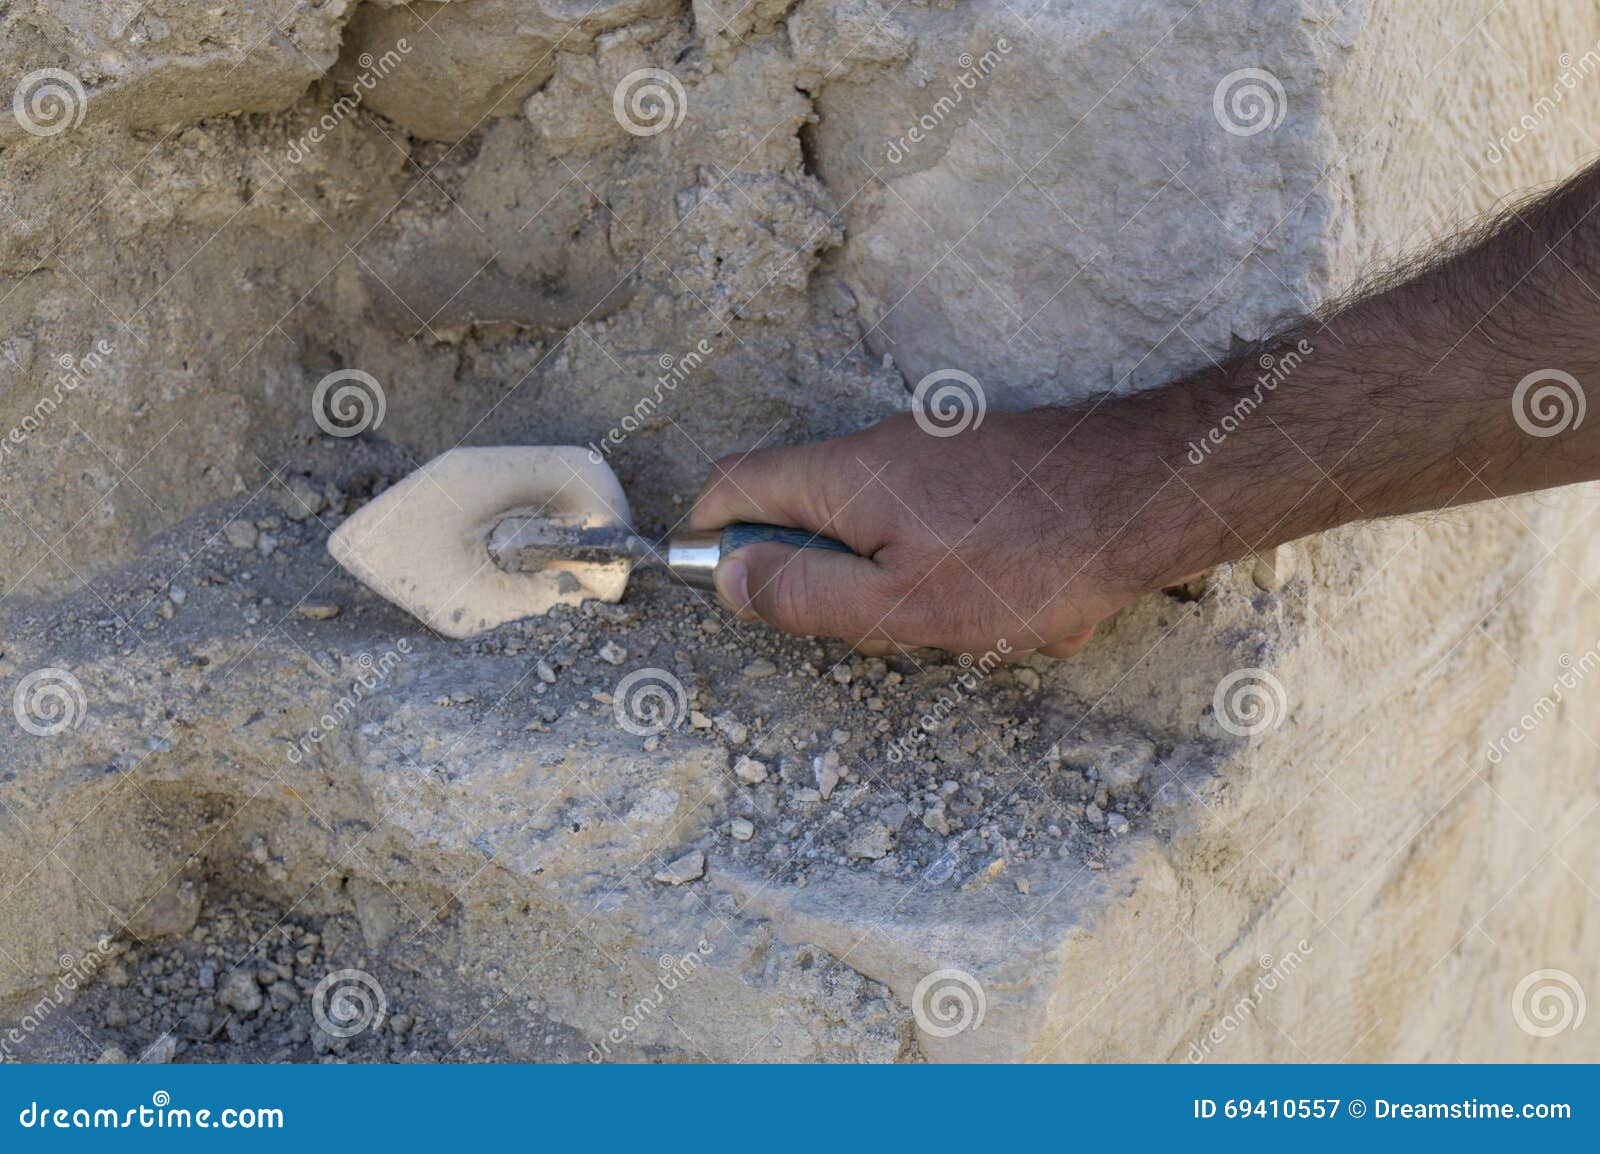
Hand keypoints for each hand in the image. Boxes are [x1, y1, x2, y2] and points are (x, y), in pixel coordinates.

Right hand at [688, 407, 1203, 657]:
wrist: (1152, 494)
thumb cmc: (1031, 559)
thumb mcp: (902, 605)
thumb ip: (804, 594)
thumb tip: (727, 579)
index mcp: (845, 478)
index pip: (734, 482)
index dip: (706, 532)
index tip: (717, 581)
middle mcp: (883, 448)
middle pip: (807, 511)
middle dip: (831, 580)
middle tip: (884, 626)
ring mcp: (937, 451)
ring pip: (881, 529)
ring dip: (907, 586)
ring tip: (976, 621)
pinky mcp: (984, 465)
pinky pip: (940, 526)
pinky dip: (959, 573)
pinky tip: (1019, 604)